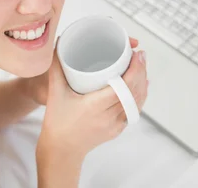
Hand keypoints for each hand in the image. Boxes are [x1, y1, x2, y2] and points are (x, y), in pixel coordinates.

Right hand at [36, 36, 147, 160]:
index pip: (123, 87)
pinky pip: (134, 110)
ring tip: (141, 65)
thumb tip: (58, 46)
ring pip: (137, 101)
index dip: (134, 70)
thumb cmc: (57, 123)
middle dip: (141, 71)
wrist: (61, 150)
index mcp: (95, 106)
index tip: (136, 55)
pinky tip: (141, 84)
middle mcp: (109, 116)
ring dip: (142, 82)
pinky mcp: (118, 129)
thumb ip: (56, 68)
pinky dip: (139, 95)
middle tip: (140, 55)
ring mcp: (115, 124)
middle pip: (134, 92)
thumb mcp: (55, 93)